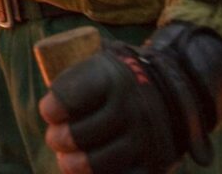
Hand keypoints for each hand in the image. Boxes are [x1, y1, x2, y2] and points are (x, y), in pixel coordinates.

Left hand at [38, 22, 221, 173]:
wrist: (173, 88)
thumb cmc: (117, 76)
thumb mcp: (99, 59)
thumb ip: (71, 68)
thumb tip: (48, 91)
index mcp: (112, 77)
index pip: (67, 99)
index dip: (51, 109)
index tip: (49, 112)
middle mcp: (132, 107)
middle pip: (78, 135)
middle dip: (58, 139)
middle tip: (56, 137)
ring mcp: (146, 138)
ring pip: (97, 163)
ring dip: (73, 165)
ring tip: (67, 159)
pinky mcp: (155, 164)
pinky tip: (90, 171)